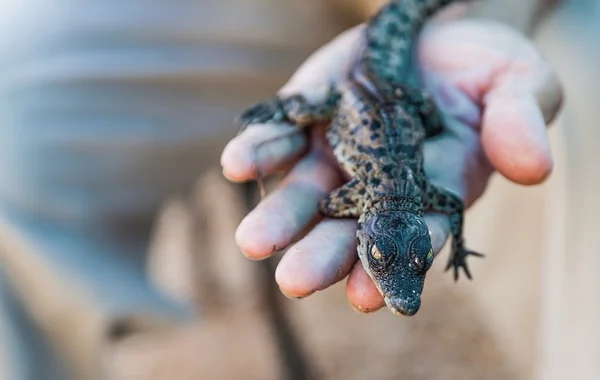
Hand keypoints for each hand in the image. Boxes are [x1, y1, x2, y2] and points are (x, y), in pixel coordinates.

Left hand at [220, 11, 561, 312]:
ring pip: (303, 192)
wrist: (436, 34)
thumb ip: (521, 121)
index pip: (413, 234)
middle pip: (348, 227)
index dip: (393, 263)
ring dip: (278, 216)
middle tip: (295, 281)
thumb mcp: (517, 83)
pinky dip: (258, 150)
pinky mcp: (307, 117)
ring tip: (254, 241)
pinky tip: (236, 163)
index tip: (369, 296)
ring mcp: (337, 152)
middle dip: (322, 255)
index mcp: (433, 189)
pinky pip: (278, 137)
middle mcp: (377, 183)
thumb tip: (533, 166)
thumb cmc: (485, 68)